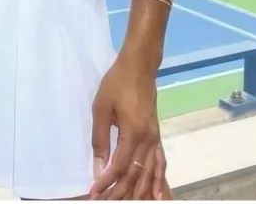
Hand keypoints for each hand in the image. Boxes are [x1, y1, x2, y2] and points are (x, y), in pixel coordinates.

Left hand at [90, 57, 163, 199]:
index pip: (120, 167)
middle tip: (105, 202)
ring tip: (125, 203)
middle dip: (120, 192)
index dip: (107, 182)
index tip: (95, 193)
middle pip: (135, 175)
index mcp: (133, 133)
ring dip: (137, 192)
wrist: (139, 66)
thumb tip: (98, 167)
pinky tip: (158, 195)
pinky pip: (159, 163)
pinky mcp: (156, 135)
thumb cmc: (117, 83)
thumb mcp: (101, 108)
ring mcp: (155, 139)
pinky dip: (159, 180)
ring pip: (149, 174)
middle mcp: (148, 140)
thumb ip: (100, 139)